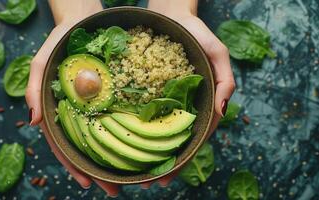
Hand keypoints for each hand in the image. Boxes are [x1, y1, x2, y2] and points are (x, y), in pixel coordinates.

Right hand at [25, 0, 118, 196]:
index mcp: (61, 110)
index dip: (74, 165)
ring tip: (130, 177)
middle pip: (87, 147)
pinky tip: (138, 146)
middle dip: (99, 170)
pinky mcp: (111, 96)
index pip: (65, 144)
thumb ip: (35, 88)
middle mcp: (79, 112)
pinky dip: (125, 135)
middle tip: (115, 189)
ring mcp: (95, 106)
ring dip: (115, 159)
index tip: (88, 183)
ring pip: (104, 137)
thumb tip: (31, 121)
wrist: (83, 22)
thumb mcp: (42, 61)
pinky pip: (117, 118)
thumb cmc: (60, 41)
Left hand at [143, 0, 235, 187]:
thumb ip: (225, 78)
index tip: (167, 176)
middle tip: (147, 182)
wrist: (171, 15)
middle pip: (174, 140)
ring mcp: (167, 100)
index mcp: (200, 103)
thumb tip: (223, 110)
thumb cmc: (197, 32)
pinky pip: (144, 112)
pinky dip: (138, 128)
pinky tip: (125, 140)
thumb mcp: (217, 51)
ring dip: (147, 152)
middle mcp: (183, 105)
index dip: (182, 159)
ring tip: (133, 172)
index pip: (194, 138)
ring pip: (158, 131)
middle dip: (162, 163)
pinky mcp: (151, 91)